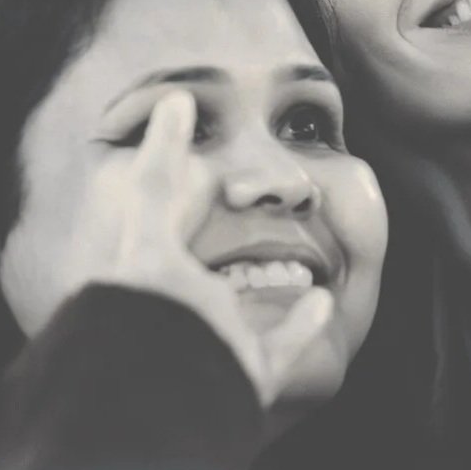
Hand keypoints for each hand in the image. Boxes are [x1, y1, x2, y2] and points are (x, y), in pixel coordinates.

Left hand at [83, 91, 334, 410]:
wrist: (163, 371)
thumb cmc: (150, 293)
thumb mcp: (149, 208)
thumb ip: (160, 157)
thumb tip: (173, 97)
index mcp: (156, 281)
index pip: (172, 249)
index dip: (188, 223)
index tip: (219, 195)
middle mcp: (184, 315)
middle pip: (208, 287)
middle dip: (229, 265)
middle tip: (259, 237)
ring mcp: (218, 345)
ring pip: (245, 320)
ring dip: (269, 296)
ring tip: (298, 272)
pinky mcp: (251, 371)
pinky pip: (280, 349)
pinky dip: (302, 326)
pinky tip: (321, 302)